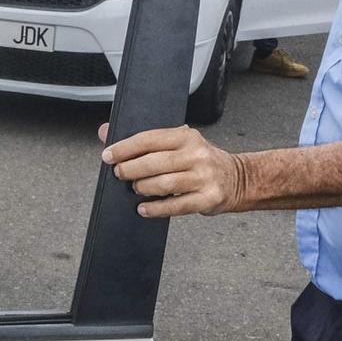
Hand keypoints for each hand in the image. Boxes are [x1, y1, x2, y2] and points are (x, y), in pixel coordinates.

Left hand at [98, 123, 244, 216]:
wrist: (237, 178)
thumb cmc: (200, 161)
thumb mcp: (177, 143)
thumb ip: (143, 140)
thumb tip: (105, 131)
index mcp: (186, 137)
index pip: (149, 139)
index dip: (125, 148)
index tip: (108, 156)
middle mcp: (197, 155)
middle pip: (154, 162)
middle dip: (130, 169)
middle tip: (120, 174)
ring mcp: (204, 177)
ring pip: (164, 184)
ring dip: (143, 187)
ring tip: (136, 188)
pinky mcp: (208, 198)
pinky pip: (176, 206)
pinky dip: (156, 209)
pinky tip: (144, 208)